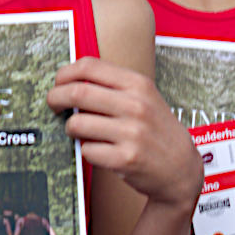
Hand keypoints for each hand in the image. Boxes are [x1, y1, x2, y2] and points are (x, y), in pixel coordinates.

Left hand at [47, 57, 200, 207]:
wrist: (181, 168)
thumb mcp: (145, 98)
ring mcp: (131, 133)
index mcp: (138, 85)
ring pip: (76, 124)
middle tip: (53, 105)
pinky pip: (87, 150)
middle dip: (55, 99)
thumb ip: (113, 86)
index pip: (89, 66)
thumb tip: (71, 80)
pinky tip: (99, 150)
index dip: (65, 73)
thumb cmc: (158, 131)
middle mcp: (136, 106)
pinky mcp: (126, 159)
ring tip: (77, 130)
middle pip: (77, 93)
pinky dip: (86, 150)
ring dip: (70, 128)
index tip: (59, 82)